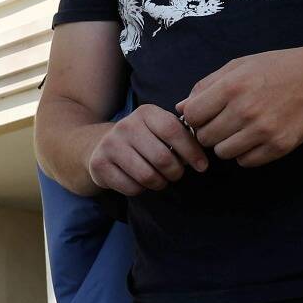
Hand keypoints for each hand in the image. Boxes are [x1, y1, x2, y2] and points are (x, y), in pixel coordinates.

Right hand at [86, 105, 209, 195]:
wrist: (100, 146)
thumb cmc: (142, 140)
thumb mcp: (159, 128)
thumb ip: (180, 134)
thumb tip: (203, 149)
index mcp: (146, 113)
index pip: (173, 131)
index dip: (192, 151)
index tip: (202, 166)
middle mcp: (126, 125)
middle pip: (162, 158)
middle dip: (176, 172)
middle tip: (175, 174)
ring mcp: (110, 144)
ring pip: (147, 176)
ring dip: (159, 183)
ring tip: (160, 180)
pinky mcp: (99, 164)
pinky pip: (131, 187)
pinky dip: (140, 190)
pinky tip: (139, 182)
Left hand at [177, 45, 302, 167]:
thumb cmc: (276, 68)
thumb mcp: (238, 66)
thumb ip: (206, 86)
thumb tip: (180, 109)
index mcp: (232, 87)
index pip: (191, 116)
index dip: (194, 117)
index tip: (205, 114)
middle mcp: (246, 110)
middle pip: (204, 138)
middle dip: (210, 131)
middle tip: (225, 121)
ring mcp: (264, 130)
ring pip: (222, 153)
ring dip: (227, 144)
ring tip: (241, 129)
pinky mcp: (279, 146)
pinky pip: (246, 162)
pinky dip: (246, 153)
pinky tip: (256, 137)